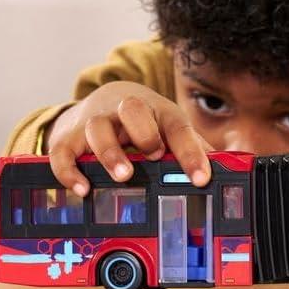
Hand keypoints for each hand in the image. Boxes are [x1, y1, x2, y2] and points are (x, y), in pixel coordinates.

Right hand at [45, 81, 212, 195]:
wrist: (105, 100)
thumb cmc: (147, 122)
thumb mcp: (171, 130)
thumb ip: (194, 149)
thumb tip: (225, 172)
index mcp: (159, 111)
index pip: (178, 127)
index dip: (191, 153)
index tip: (201, 179)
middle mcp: (126, 111)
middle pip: (134, 109)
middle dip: (145, 133)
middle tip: (153, 156)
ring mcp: (96, 121)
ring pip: (98, 128)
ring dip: (110, 152)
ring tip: (124, 175)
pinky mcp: (70, 136)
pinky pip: (63, 150)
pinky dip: (69, 170)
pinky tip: (82, 189)